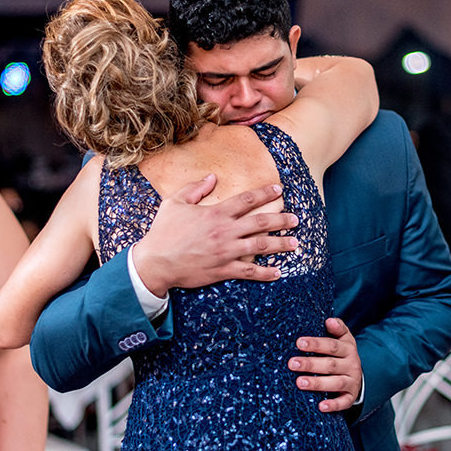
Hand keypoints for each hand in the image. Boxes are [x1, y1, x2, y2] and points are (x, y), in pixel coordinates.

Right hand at [132, 174, 298, 294]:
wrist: (155, 262)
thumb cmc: (163, 232)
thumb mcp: (175, 203)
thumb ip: (195, 189)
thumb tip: (212, 177)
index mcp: (216, 213)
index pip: (247, 200)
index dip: (265, 194)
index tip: (279, 190)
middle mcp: (225, 231)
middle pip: (260, 222)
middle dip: (281, 219)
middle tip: (295, 219)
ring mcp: (226, 252)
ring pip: (260, 246)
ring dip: (280, 244)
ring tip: (295, 243)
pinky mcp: (223, 269)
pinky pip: (249, 272)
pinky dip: (265, 273)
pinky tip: (278, 273)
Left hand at [291, 317, 362, 412]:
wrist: (358, 374)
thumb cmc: (342, 354)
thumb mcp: (343, 338)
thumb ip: (337, 328)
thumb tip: (329, 320)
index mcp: (348, 348)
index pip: (332, 345)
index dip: (316, 344)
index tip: (299, 342)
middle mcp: (351, 365)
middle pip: (330, 364)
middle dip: (310, 364)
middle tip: (291, 363)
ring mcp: (352, 382)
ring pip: (335, 383)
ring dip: (317, 383)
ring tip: (299, 382)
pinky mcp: (350, 397)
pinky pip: (343, 402)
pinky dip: (333, 405)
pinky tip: (320, 406)